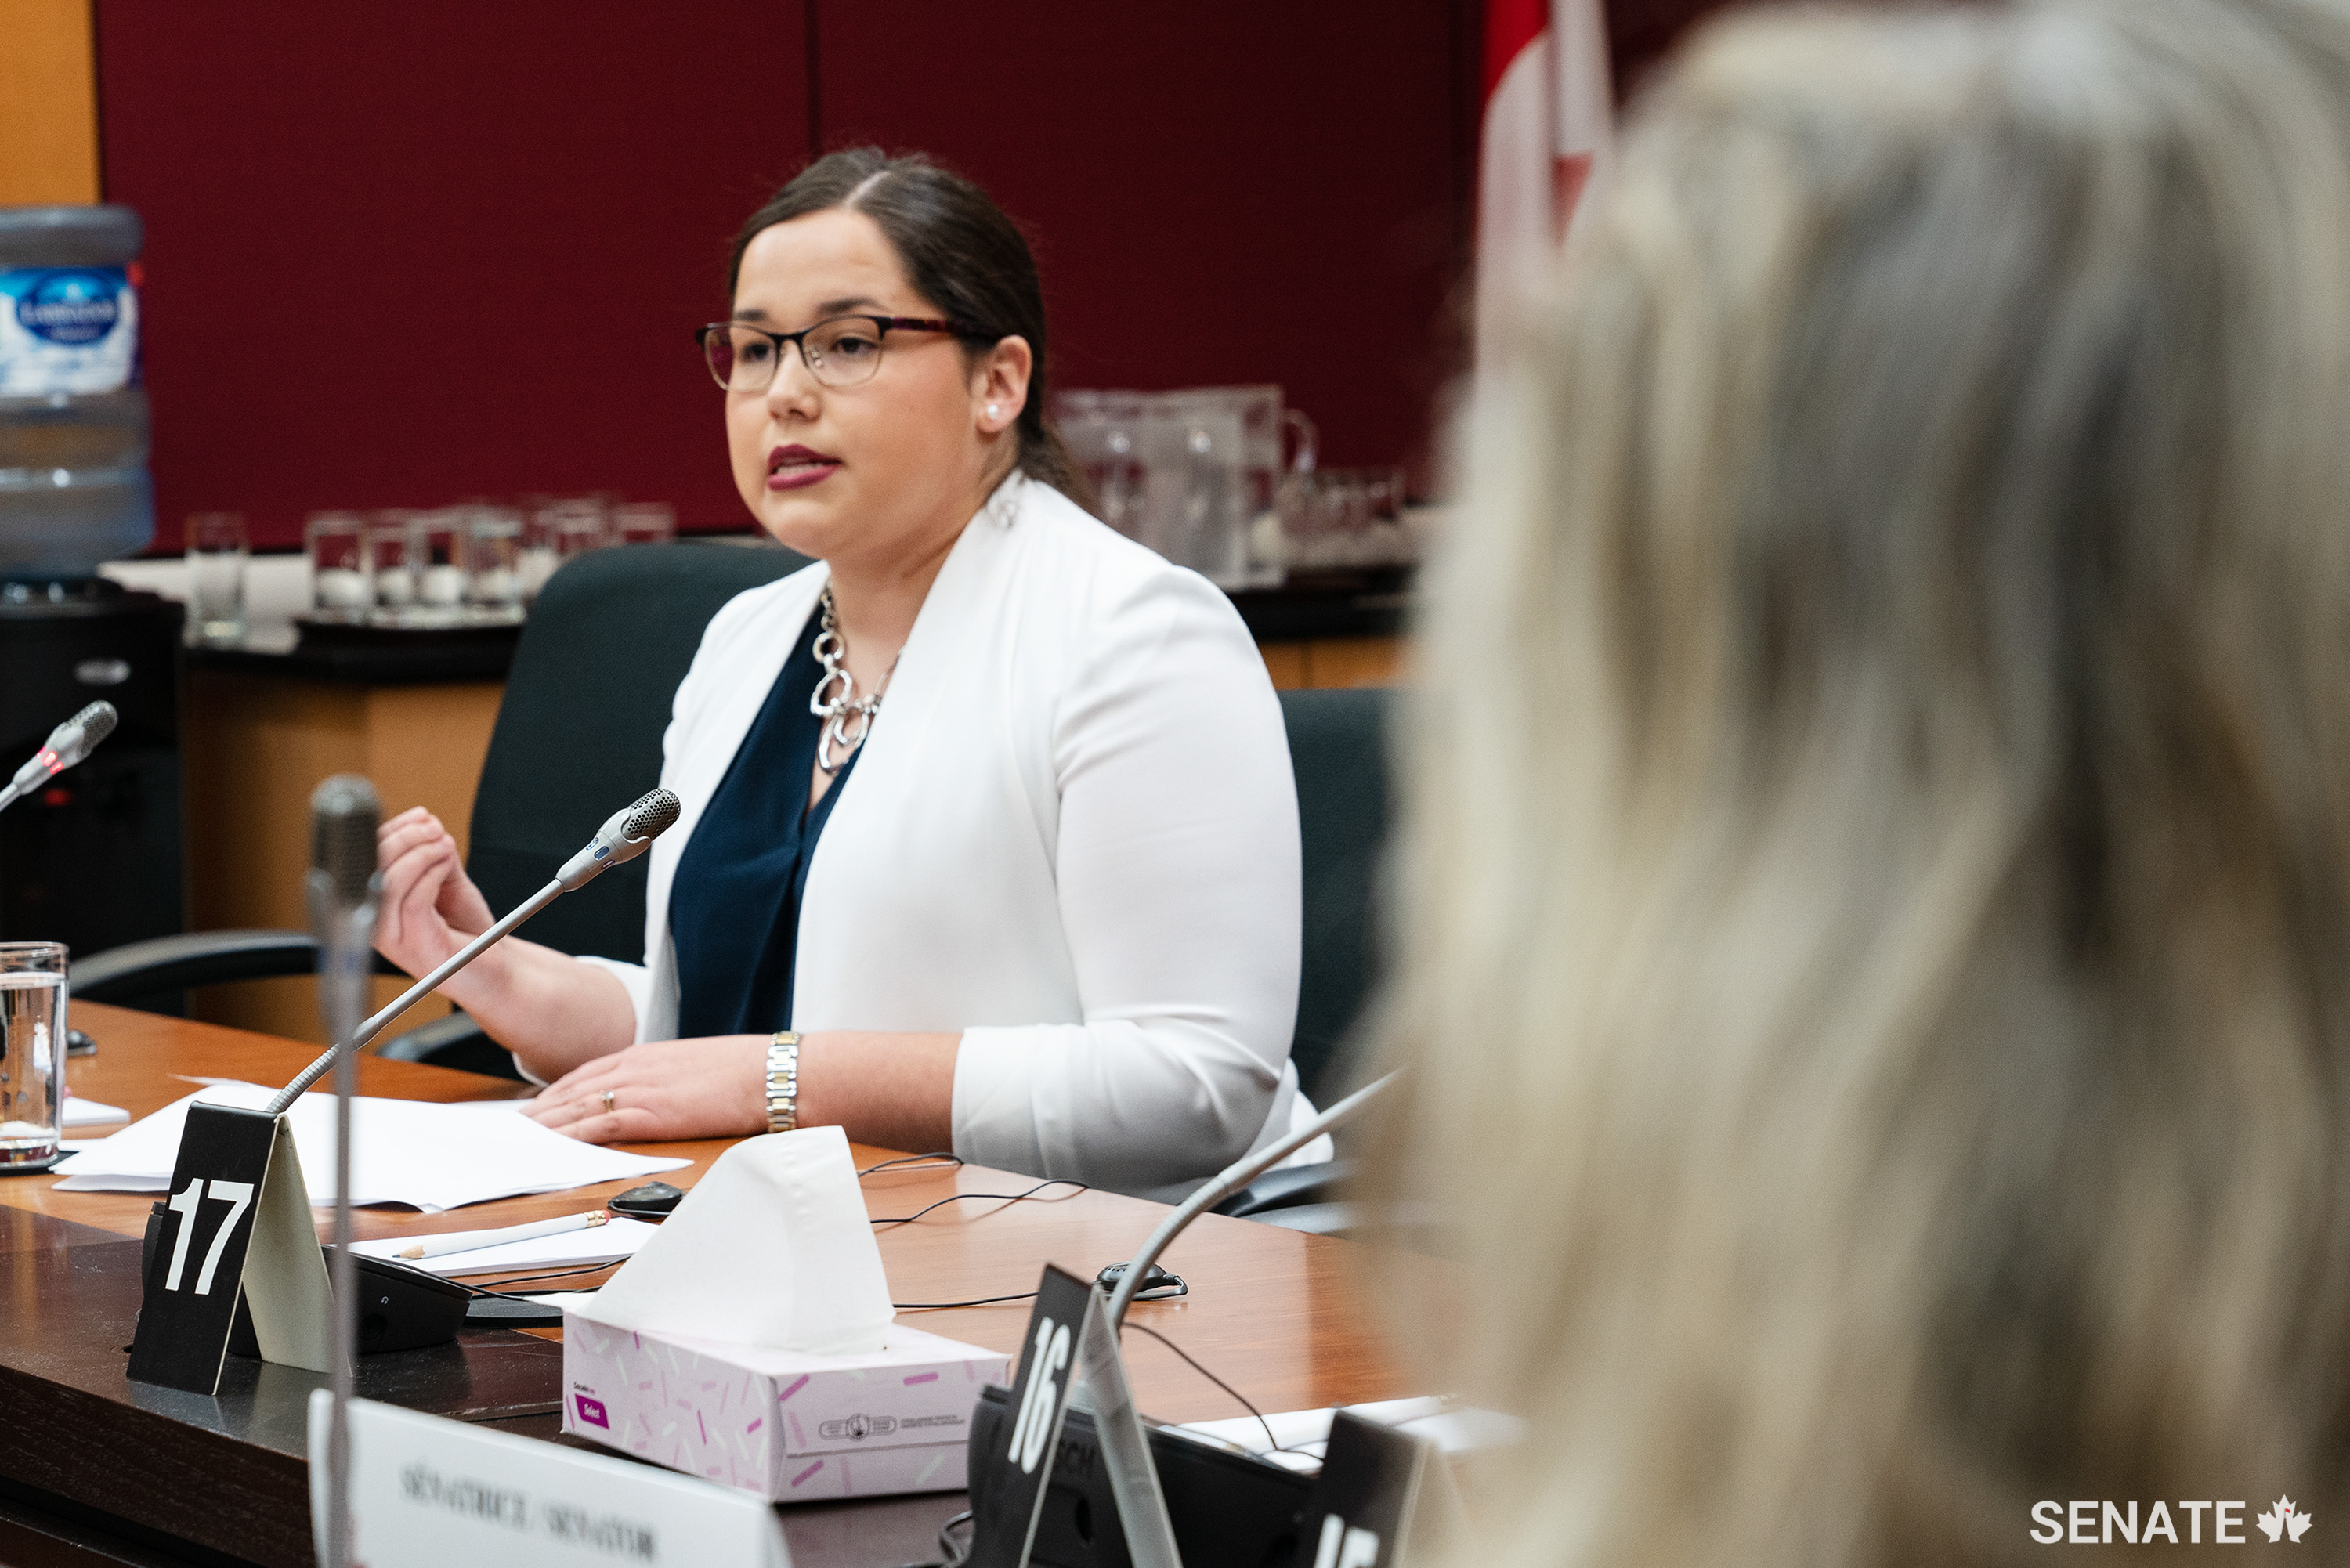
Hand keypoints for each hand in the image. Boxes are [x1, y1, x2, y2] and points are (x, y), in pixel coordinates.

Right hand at [375, 807, 495, 978]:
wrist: (496, 971)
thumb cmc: (468, 931)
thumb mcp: (446, 882)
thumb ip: (432, 855)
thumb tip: (425, 821)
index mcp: (374, 905)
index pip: (365, 860)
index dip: (391, 831)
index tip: (420, 816)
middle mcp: (374, 923)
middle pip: (370, 868)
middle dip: (406, 837)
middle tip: (435, 828)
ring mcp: (392, 938)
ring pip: (389, 882)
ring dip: (420, 853)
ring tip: (444, 846)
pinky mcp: (415, 946)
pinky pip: (413, 901)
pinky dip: (431, 874)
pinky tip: (446, 867)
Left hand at [526, 1036, 768, 1143]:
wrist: (770, 1073)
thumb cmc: (745, 1070)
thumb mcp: (697, 1066)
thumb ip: (667, 1077)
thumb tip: (660, 1092)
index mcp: (646, 1055)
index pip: (587, 1073)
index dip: (557, 1091)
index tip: (539, 1105)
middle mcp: (635, 1069)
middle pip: (572, 1090)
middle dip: (540, 1109)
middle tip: (513, 1126)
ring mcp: (640, 1091)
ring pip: (577, 1108)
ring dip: (546, 1125)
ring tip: (521, 1140)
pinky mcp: (650, 1114)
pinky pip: (599, 1127)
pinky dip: (572, 1136)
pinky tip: (555, 1147)